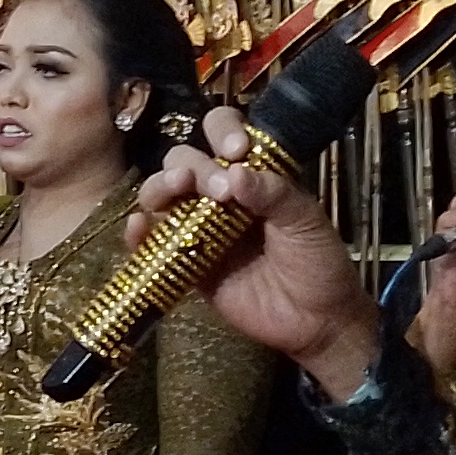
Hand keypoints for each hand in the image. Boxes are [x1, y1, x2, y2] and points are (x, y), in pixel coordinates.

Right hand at [125, 108, 380, 395]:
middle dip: (194, 166)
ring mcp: (199, 228)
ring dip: (161, 186)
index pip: (225, 134)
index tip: (236, 152)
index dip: (223, 132)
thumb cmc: (317, 262)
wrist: (316, 322)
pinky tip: (140, 226)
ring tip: (175, 191)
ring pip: (162, 194)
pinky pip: (152, 243)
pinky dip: (138, 233)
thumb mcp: (305, 222)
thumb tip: (236, 172)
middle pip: (185, 160)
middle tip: (219, 191)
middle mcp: (220, 194)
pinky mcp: (185, 264)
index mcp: (252, 174)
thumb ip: (274, 194)